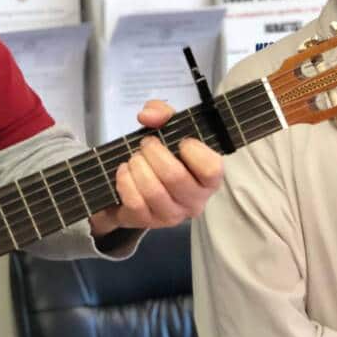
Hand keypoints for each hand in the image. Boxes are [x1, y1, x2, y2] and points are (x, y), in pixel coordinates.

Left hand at [89, 99, 223, 235]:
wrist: (136, 185)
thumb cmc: (162, 155)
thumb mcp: (167, 128)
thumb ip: (162, 113)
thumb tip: (148, 116)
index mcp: (209, 179)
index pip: (212, 169)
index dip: (193, 151)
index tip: (180, 141)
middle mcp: (195, 201)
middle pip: (175, 177)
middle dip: (153, 153)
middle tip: (146, 144)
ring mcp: (172, 215)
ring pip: (153, 191)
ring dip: (138, 167)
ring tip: (135, 158)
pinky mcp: (148, 222)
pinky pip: (135, 202)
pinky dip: (125, 181)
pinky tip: (125, 171)